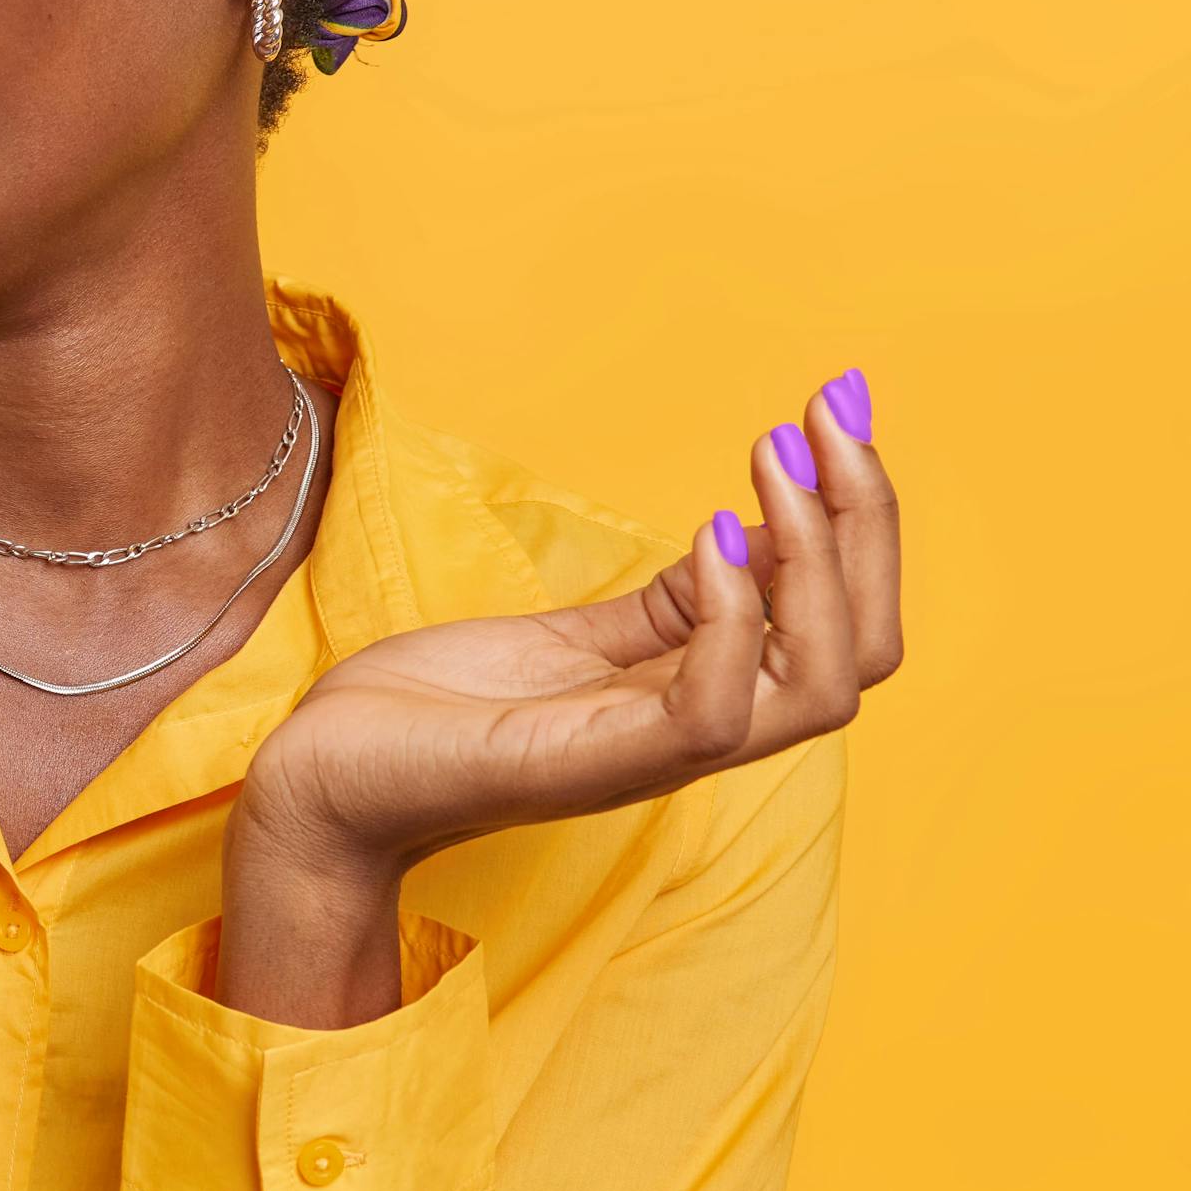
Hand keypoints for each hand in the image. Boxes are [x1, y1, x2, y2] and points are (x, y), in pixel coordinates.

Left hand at [221, 370, 898, 1024]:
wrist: (324, 777)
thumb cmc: (439, 710)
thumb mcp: (572, 638)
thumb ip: (668, 606)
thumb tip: (754, 534)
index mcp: (702, 697)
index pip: (846, 626)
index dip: (862, 521)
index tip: (839, 414)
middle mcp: (699, 731)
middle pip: (863, 651)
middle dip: (865, 521)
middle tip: (832, 413)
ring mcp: (649, 755)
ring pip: (819, 688)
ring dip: (818, 561)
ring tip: (775, 463)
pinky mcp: (587, 764)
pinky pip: (709, 714)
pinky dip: (729, 622)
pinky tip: (710, 537)